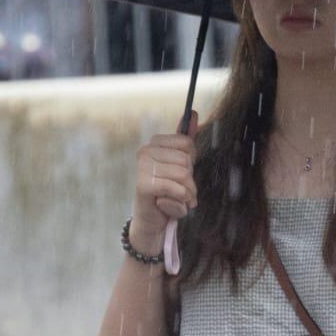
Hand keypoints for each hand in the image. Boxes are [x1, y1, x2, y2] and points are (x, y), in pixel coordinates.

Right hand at [130, 111, 198, 250]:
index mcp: (154, 143)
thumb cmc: (167, 193)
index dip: (191, 163)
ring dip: (186, 195)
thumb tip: (193, 113)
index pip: (188, 144)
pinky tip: (167, 208)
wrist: (152, 222)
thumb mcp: (179, 167)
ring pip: (184, 176)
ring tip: (176, 201)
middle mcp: (145, 151)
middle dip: (189, 182)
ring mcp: (142, 168)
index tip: (181, 174)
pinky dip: (179, 205)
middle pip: (187, 161)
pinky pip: (176, 189)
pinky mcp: (143, 185)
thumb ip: (185, 140)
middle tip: (178, 192)